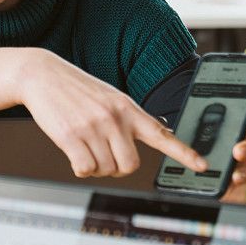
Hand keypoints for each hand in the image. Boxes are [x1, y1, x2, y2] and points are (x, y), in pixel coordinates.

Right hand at [4, 50, 207, 177]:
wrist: (42, 75)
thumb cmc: (76, 89)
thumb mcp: (110, 98)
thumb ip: (129, 118)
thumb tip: (151, 136)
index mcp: (128, 108)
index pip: (162, 133)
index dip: (184, 152)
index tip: (203, 165)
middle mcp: (114, 118)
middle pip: (129, 165)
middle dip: (117, 167)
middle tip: (104, 155)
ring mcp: (93, 127)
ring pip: (105, 169)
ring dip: (95, 165)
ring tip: (85, 146)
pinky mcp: (71, 136)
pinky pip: (84, 169)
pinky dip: (79, 166)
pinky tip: (73, 151)